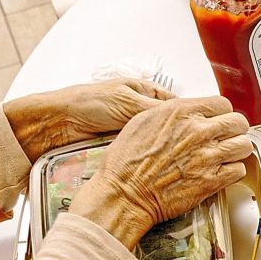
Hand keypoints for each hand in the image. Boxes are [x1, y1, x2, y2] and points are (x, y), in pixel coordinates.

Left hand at [3, 79, 174, 161]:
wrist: (57, 125)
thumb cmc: (87, 103)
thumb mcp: (129, 102)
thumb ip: (159, 110)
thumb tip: (189, 115)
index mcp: (146, 92)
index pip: (178, 105)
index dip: (191, 116)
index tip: (202, 128)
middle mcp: (142, 112)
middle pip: (171, 127)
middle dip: (179, 138)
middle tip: (191, 149)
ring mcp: (134, 132)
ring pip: (158, 144)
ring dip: (164, 152)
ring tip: (177, 160)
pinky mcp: (125, 149)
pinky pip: (143, 155)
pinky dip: (150, 160)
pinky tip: (158, 166)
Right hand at [68, 96, 250, 249]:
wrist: (125, 192)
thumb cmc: (128, 160)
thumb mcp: (144, 120)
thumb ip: (173, 112)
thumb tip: (190, 112)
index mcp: (181, 112)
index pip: (222, 103)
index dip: (222, 113)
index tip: (219, 120)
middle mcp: (198, 131)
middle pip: (238, 122)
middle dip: (235, 129)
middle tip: (228, 137)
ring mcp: (207, 156)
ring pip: (244, 145)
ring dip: (237, 150)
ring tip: (227, 155)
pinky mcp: (212, 181)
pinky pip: (239, 170)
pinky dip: (234, 171)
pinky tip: (223, 172)